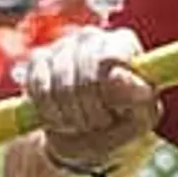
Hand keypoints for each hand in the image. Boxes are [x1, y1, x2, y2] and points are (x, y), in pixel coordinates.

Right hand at [23, 26, 157, 167]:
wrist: (82, 139)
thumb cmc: (119, 124)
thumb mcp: (139, 119)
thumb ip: (137, 97)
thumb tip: (118, 76)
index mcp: (123, 43)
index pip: (112, 56)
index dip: (109, 91)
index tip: (114, 112)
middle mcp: (92, 37)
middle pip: (85, 70)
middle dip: (90, 108)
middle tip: (98, 124)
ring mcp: (62, 46)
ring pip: (60, 80)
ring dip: (70, 114)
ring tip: (81, 124)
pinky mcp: (38, 60)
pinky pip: (38, 85)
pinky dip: (49, 110)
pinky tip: (60, 119)